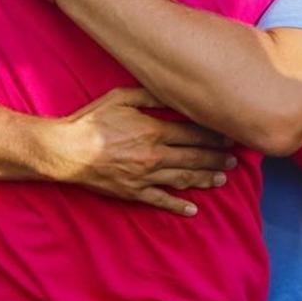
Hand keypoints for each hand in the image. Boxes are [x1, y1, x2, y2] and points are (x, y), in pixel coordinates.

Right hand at [47, 87, 236, 216]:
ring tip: (221, 179)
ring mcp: (146, 176)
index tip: (228, 136)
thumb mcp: (119, 97)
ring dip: (205, 179)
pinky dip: (178, 206)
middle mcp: (155, 155)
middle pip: (194, 157)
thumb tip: (172, 91)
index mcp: (153, 130)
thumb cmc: (91, 120)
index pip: (192, 134)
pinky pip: (161, 201)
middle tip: (234, 161)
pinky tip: (193, 209)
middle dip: (216, 158)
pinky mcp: (134, 192)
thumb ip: (148, 95)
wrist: (67, 150)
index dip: (212, 136)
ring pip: (183, 179)